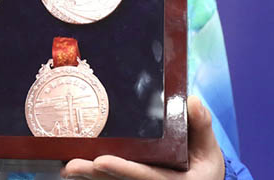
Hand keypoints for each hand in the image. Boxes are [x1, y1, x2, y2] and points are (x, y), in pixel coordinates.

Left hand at [61, 96, 223, 179]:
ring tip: (65, 166)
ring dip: (87, 176)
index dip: (123, 169)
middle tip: (70, 165)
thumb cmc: (202, 164)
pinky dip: (91, 175)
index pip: (144, 176)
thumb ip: (201, 126)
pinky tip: (69, 166)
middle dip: (94, 174)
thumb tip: (192, 101)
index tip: (101, 161)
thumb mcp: (208, 149)